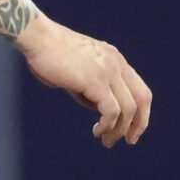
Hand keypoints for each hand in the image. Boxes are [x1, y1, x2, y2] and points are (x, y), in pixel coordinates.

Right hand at [14, 16, 151, 146]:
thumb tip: (97, 108)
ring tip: (106, 141)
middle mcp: (116, 63)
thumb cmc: (48, 54)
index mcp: (114, 59)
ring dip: (119, 130)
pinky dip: (108, 125)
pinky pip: (112, 110)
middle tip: (128, 140)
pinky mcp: (95, 81)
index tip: (131, 128)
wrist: (37, 38)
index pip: (140, 89)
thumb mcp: (76, 72)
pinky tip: (97, 131)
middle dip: (138, 124)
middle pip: (142, 99)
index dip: (140, 112)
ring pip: (129, 109)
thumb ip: (89, 88)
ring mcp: (108, 71)